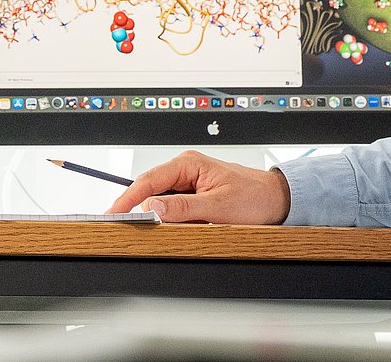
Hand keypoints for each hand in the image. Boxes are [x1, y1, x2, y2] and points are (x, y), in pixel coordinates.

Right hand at [104, 150, 289, 223]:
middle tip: (123, 225)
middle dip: (137, 208)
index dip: (128, 197)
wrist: (277, 200)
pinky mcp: (194, 195)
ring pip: (161, 201)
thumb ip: (184, 208)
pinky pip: (173, 207)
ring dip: (157, 215)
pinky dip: (170, 219)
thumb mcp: (218, 206)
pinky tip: (172, 226)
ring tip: (152, 226)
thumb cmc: (255, 197)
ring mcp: (189, 182)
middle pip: (150, 190)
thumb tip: (153, 207)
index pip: (148, 180)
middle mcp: (186, 169)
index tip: (113, 212)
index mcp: (189, 164)